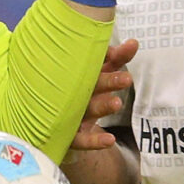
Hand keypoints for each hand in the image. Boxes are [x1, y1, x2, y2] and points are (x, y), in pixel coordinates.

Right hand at [68, 39, 136, 153]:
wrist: (49, 122)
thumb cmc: (79, 92)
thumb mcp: (99, 73)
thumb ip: (116, 59)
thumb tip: (133, 43)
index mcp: (79, 75)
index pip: (95, 64)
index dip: (111, 58)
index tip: (125, 52)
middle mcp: (74, 93)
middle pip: (91, 86)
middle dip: (108, 82)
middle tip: (126, 79)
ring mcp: (70, 114)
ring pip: (87, 110)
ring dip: (102, 107)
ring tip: (117, 103)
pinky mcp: (68, 136)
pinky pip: (82, 140)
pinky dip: (94, 140)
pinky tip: (110, 140)